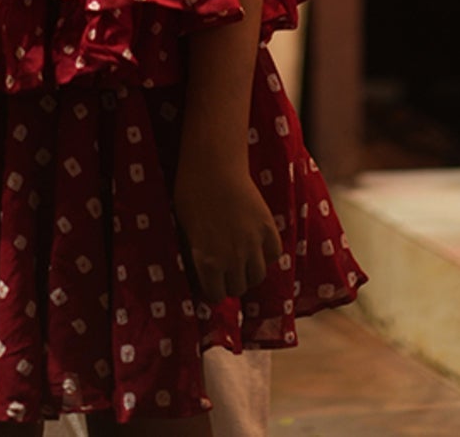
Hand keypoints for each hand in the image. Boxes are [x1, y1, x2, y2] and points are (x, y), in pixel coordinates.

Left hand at [174, 161, 282, 304]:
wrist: (212, 164)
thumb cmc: (190, 193)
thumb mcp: (185, 230)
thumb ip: (196, 256)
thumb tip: (200, 275)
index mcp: (208, 262)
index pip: (216, 296)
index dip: (212, 288)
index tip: (210, 280)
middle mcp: (233, 259)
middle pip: (238, 288)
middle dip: (230, 281)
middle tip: (225, 267)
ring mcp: (253, 243)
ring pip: (258, 275)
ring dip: (249, 271)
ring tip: (241, 258)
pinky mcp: (268, 227)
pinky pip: (274, 254)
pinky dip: (267, 253)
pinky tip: (256, 244)